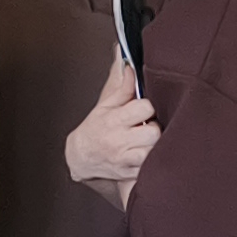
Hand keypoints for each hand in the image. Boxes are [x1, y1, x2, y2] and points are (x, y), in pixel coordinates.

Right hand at [65, 58, 159, 204]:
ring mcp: (126, 160)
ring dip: (155, 145)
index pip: (144, 108)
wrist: (81, 158)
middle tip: (147, 126)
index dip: (148, 106)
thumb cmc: (94, 130)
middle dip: (153, 127)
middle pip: (154, 131)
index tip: (144, 109)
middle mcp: (120, 142)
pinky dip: (154, 160)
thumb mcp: (105, 105)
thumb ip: (122, 85)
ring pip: (155, 150)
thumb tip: (128, 62)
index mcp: (114, 121)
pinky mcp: (132, 174)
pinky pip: (152, 166)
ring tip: (147, 140)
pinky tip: (147, 153)